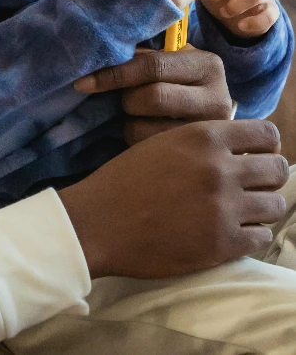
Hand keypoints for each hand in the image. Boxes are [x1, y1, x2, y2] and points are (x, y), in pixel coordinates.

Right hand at [59, 120, 287, 278]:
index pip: (266, 134)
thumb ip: (202, 143)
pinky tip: (229, 232)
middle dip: (267, 178)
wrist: (98, 221)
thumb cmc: (123, 180)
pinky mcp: (223, 244)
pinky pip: (262, 238)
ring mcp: (224, 207)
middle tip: (250, 187)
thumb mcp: (162, 144)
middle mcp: (220, 168)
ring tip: (239, 212)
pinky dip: (250, 236)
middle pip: (277, 169)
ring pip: (275, 205)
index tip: (253, 156)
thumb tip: (240, 150)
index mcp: (203, 136)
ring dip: (260, 208)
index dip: (264, 145)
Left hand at [75, 46, 231, 144]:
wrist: (209, 117)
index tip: (83, 83)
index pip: (152, 66)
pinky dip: (135, 140)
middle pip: (151, 98)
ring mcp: (210, 133)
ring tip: (137, 116)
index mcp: (207, 65)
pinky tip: (143, 133)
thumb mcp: (167, 61)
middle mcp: (218, 99)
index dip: (114, 74)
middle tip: (124, 99)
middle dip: (127, 99)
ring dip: (129, 122)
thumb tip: (99, 58)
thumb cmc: (177, 81)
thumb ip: (142, 57)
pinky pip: (147, 150)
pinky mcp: (197, 159)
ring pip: (145, 129)